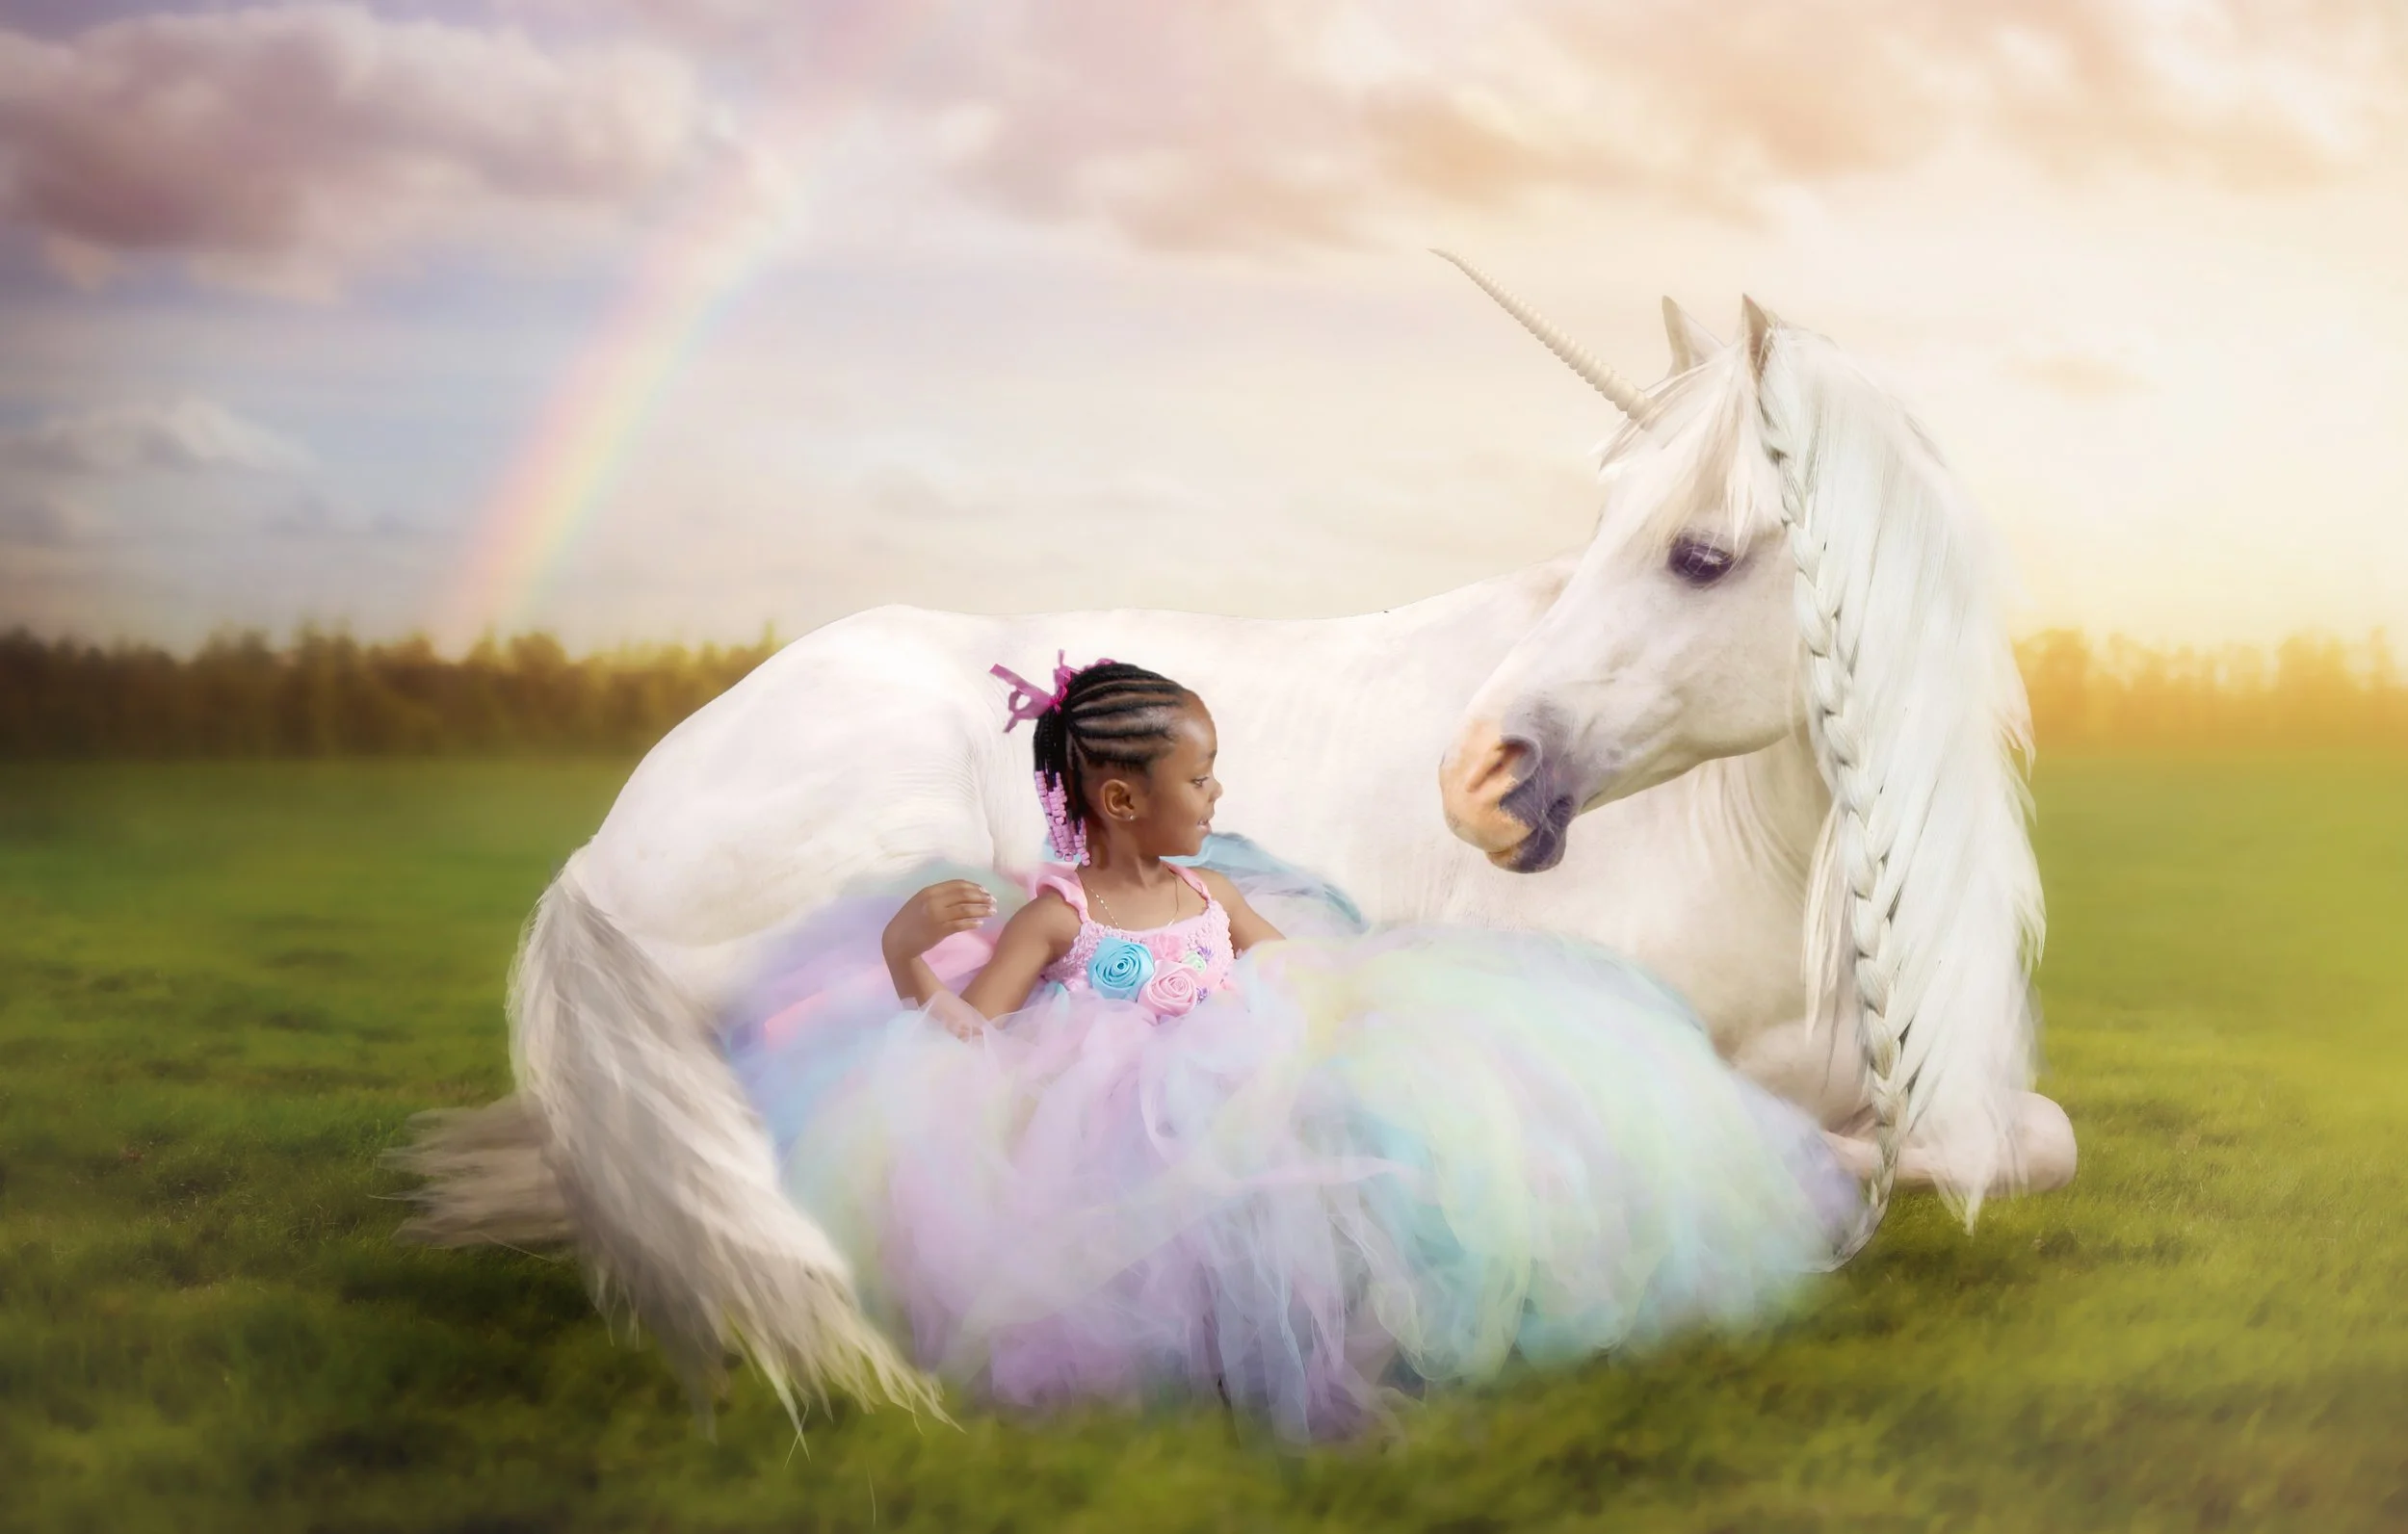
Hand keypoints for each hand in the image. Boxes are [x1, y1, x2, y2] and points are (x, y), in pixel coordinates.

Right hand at [882, 880, 997, 963]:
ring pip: (965, 909)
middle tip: (993, 901)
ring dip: (982, 909)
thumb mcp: (921, 902)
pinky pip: (960, 925)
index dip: (974, 887)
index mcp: (929, 891)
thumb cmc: (910, 921)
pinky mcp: (939, 931)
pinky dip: (973, 922)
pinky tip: (980, 923)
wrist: (897, 941)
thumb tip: (963, 893)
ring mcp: (936, 916)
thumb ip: (938, 896)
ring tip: (992, 911)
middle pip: (964, 895)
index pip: (957, 884)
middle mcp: (933, 901)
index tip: (985, 891)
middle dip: (982, 897)